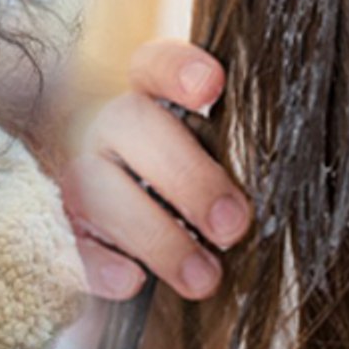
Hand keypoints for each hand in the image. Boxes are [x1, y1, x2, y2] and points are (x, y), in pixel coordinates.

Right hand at [62, 40, 250, 299]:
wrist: (120, 212)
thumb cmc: (188, 182)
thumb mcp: (212, 155)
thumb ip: (237, 158)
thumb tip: (287, 191)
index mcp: (149, 96)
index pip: (156, 65)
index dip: (179, 70)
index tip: (212, 86)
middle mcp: (107, 126)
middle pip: (133, 127)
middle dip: (188, 178)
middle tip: (234, 226)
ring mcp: (76, 175)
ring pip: (98, 191)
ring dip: (154, 236)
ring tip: (203, 278)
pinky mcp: (62, 229)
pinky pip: (70, 244)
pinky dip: (98, 265)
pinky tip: (132, 282)